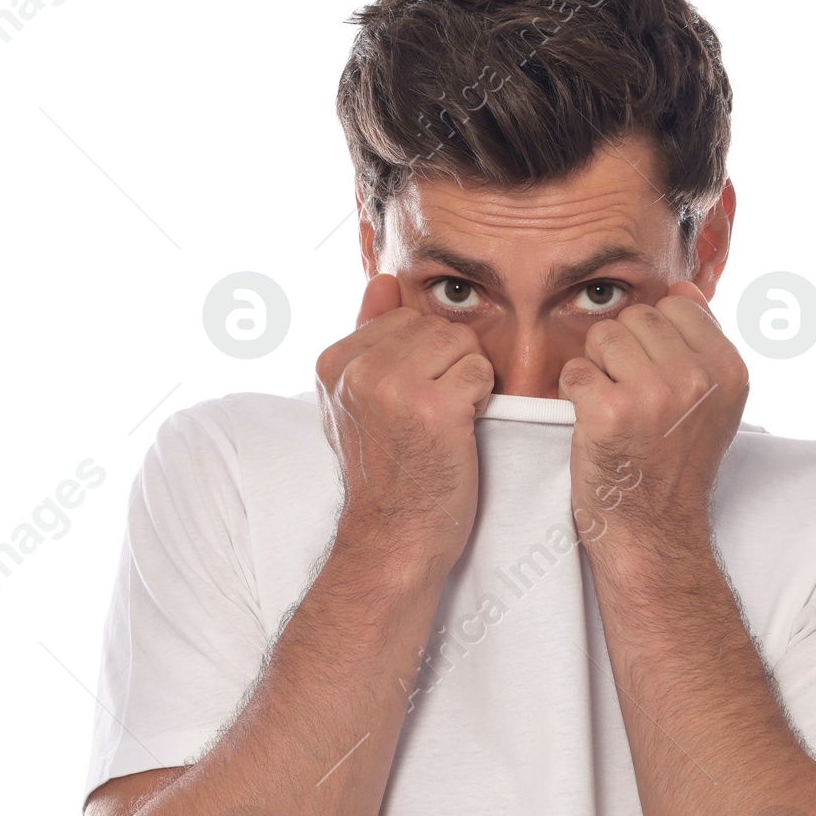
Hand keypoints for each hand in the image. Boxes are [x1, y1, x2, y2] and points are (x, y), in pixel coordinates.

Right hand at [315, 274, 494, 580]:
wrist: (393, 537)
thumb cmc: (385, 472)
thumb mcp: (356, 401)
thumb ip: (366, 335)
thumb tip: (382, 278)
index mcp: (334, 361)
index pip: (405, 318)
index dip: (424, 358)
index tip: (410, 403)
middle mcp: (357, 369)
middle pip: (436, 326)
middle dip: (448, 366)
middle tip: (431, 416)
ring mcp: (393, 386)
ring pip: (462, 343)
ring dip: (467, 381)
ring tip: (445, 422)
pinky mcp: (433, 408)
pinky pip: (481, 371)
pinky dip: (481, 401)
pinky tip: (459, 433)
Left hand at [557, 283, 748, 566]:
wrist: (652, 531)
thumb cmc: (674, 465)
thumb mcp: (714, 403)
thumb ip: (703, 342)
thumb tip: (681, 286)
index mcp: (728, 371)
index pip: (676, 303)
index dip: (655, 337)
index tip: (658, 379)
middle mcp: (696, 379)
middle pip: (637, 317)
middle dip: (624, 351)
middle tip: (632, 399)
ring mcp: (653, 395)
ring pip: (602, 337)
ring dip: (597, 369)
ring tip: (614, 409)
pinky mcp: (608, 412)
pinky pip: (575, 369)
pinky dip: (574, 394)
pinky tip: (593, 423)